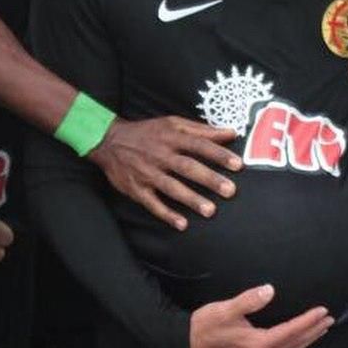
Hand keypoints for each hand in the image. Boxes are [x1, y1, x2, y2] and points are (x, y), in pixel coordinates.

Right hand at [88, 116, 240, 230]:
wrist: (110, 141)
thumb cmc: (148, 132)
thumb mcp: (172, 123)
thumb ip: (202, 129)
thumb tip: (231, 133)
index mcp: (171, 136)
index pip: (198, 145)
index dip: (218, 154)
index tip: (237, 165)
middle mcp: (160, 154)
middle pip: (187, 167)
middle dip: (209, 179)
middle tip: (230, 190)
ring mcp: (148, 173)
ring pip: (172, 187)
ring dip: (191, 199)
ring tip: (210, 211)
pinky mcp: (137, 188)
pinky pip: (152, 203)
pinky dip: (166, 214)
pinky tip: (182, 224)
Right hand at [190, 284, 331, 347]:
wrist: (192, 344)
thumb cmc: (207, 326)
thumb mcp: (224, 310)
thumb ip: (247, 301)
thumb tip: (270, 289)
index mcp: (259, 344)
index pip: (291, 331)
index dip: (308, 321)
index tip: (323, 310)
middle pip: (296, 343)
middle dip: (314, 330)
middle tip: (329, 318)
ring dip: (308, 339)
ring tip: (321, 328)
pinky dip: (297, 346)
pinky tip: (300, 340)